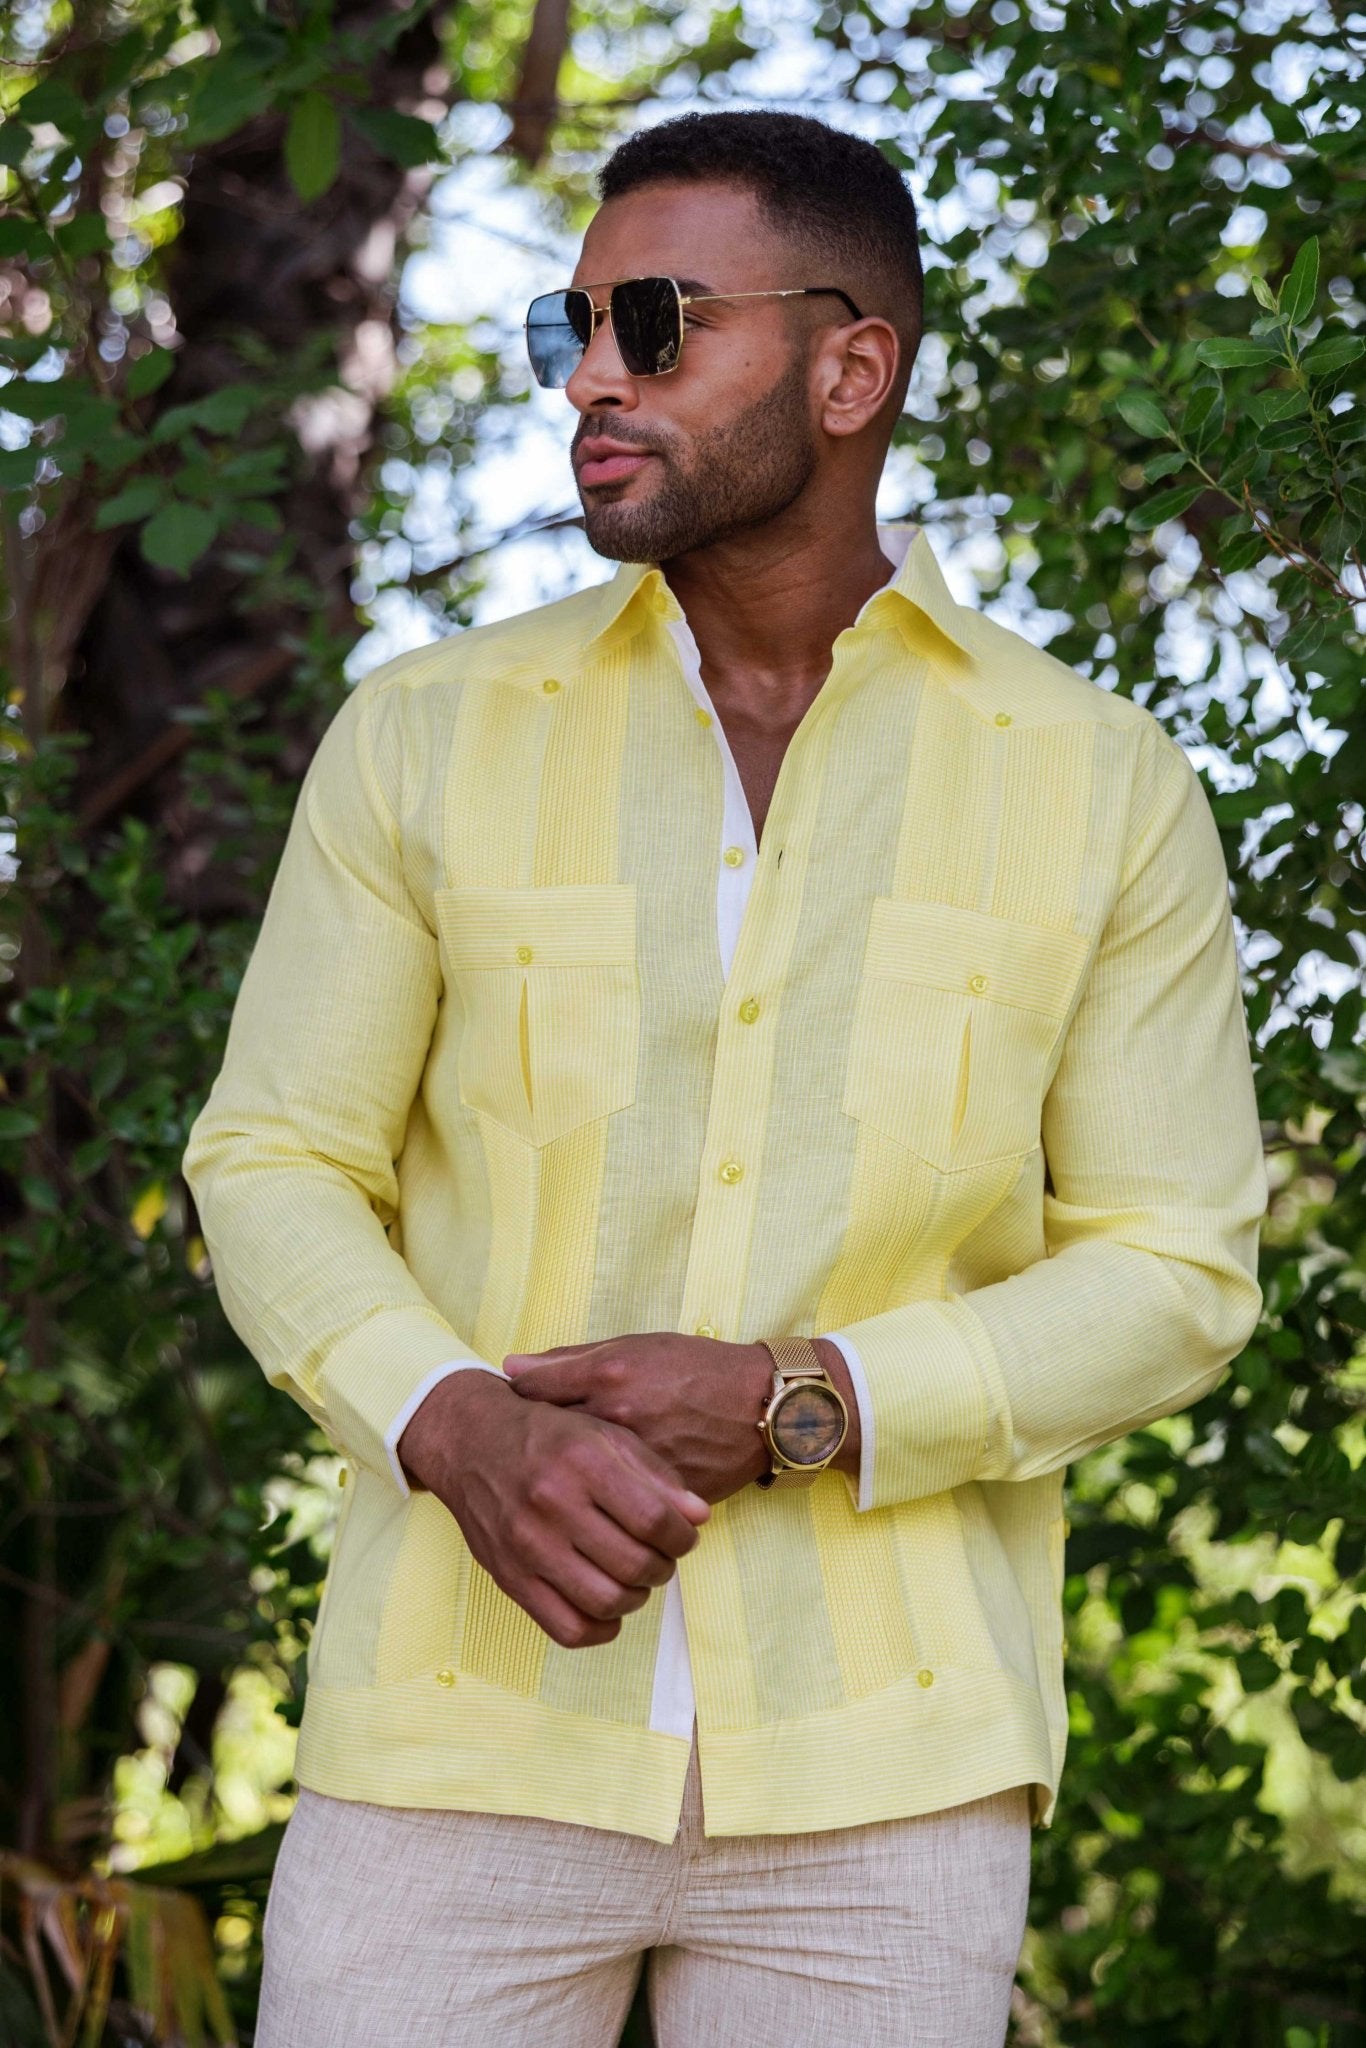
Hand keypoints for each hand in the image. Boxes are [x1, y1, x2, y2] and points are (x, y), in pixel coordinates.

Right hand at [396, 1370, 709, 1649]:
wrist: (472, 1442)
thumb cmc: (549, 1435)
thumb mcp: (605, 1434)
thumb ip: (656, 1474)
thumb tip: (699, 1517)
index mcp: (583, 1461)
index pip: (654, 1519)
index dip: (682, 1537)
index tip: (684, 1535)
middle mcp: (552, 1503)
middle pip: (634, 1564)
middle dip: (663, 1567)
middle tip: (661, 1556)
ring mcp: (527, 1545)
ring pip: (606, 1601)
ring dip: (636, 1597)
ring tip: (635, 1577)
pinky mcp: (509, 1577)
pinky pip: (567, 1628)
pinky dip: (600, 1627)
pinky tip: (607, 1605)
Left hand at [502, 1333, 776, 1501]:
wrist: (764, 1408)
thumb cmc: (699, 1369)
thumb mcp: (637, 1347)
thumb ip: (571, 1359)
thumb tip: (513, 1367)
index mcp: (608, 1374)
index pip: (532, 1394)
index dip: (516, 1407)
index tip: (511, 1415)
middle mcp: (618, 1417)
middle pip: (547, 1444)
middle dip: (531, 1453)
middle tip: (525, 1457)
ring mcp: (636, 1460)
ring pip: (577, 1483)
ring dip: (563, 1486)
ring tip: (555, 1486)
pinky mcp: (657, 1495)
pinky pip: (613, 1507)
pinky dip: (600, 1506)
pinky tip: (594, 1502)